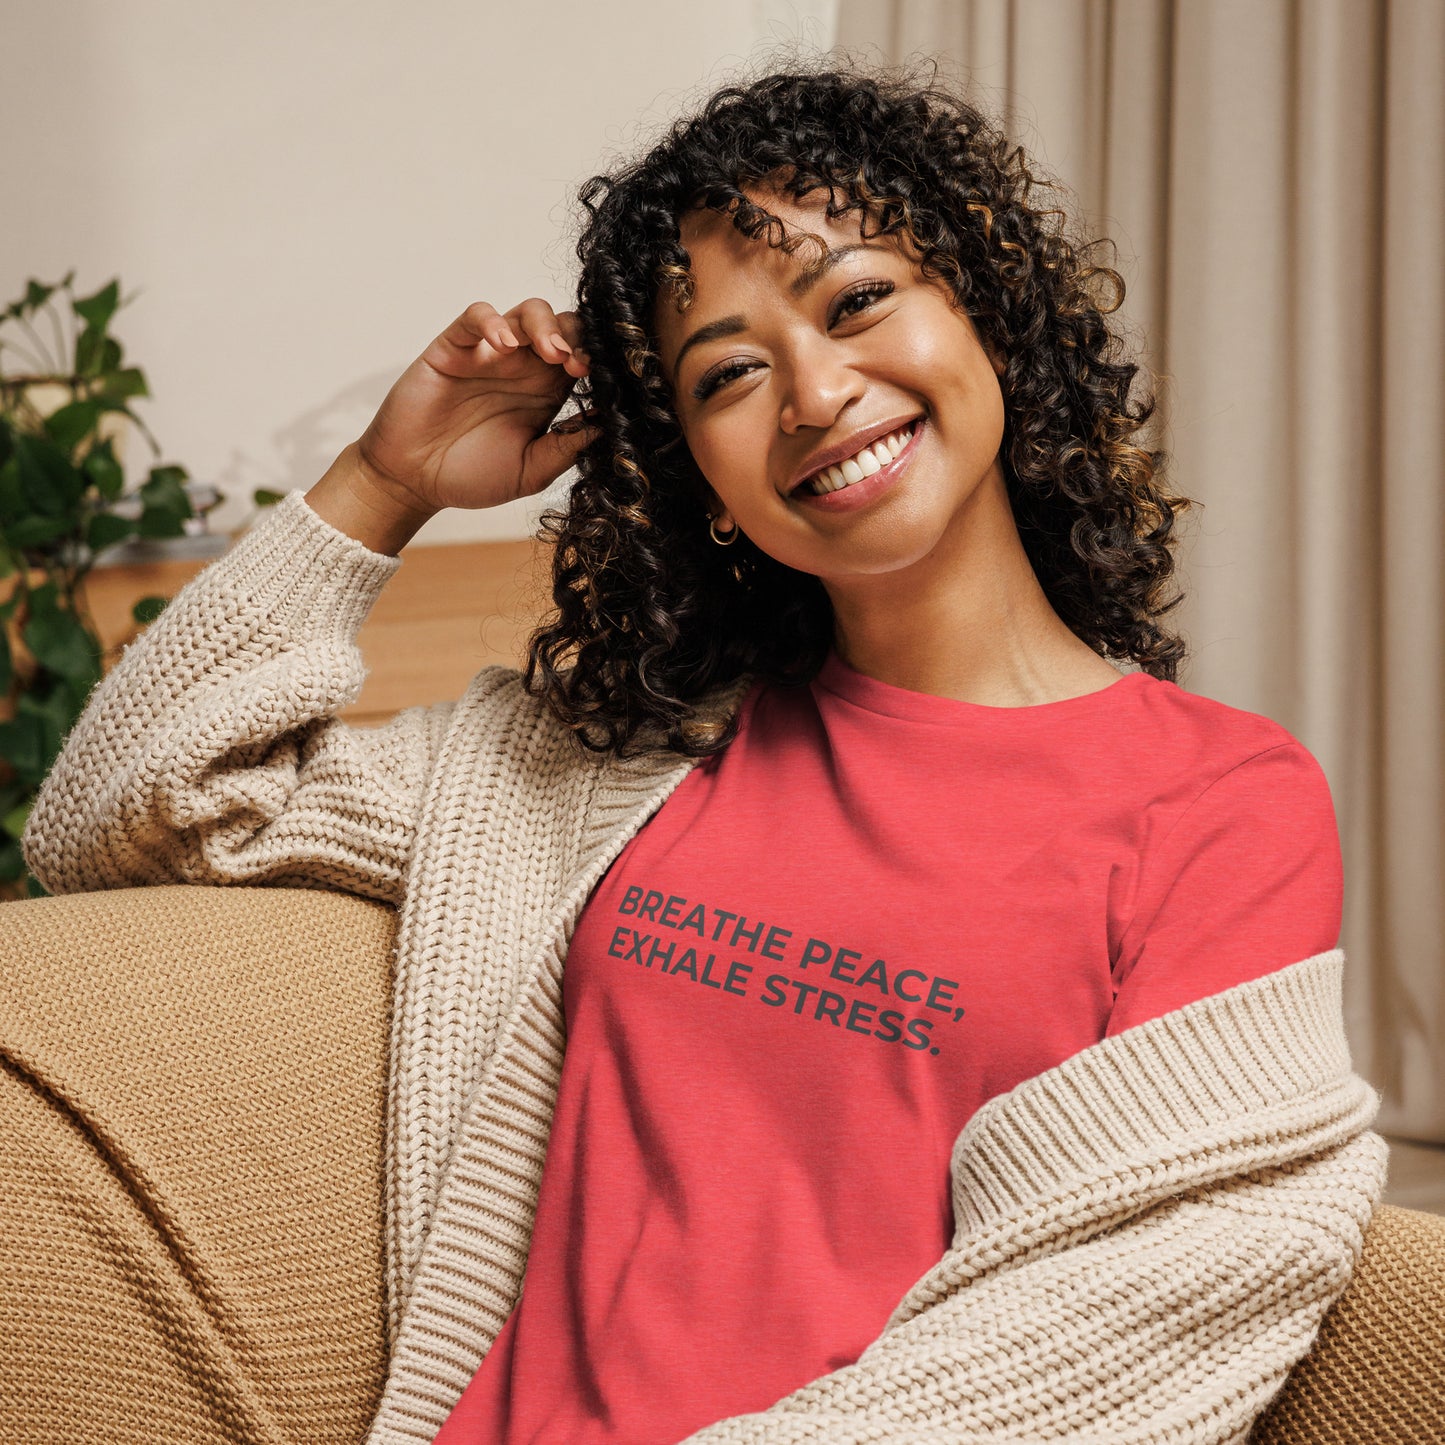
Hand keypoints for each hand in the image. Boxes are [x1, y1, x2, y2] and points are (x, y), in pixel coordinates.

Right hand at [353, 299, 597, 512]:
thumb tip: (607, 426)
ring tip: (551, 352)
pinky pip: (475, 316)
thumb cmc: (471, 476)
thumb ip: (566, 448)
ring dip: (545, 325)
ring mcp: (489, 354)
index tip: (601, 380)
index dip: (596, 361)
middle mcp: (523, 368)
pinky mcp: (454, 347)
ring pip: (526, 312)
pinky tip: (503, 344)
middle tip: (578, 364)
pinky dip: (492, 321)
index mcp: (546, 393)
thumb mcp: (530, 471)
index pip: (582, 358)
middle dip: (577, 337)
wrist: (415, 481)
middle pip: (563, 326)